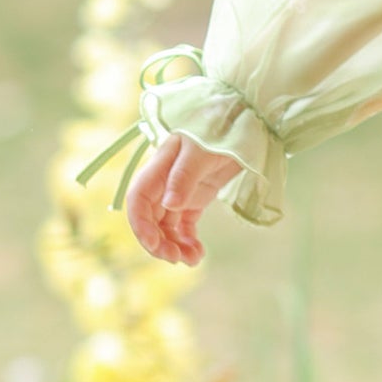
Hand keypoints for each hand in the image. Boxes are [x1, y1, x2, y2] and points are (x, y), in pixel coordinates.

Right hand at [125, 134, 243, 267]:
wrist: (244, 122)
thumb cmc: (219, 128)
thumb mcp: (201, 151)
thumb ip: (184, 177)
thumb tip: (168, 205)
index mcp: (158, 168)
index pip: (138, 200)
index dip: (140, 224)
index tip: (154, 244)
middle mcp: (164, 182)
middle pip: (150, 219)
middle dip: (158, 242)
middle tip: (176, 259)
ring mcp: (179, 191)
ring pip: (167, 226)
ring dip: (175, 245)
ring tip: (193, 260)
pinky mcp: (195, 198)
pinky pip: (184, 225)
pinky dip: (188, 241)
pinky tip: (198, 253)